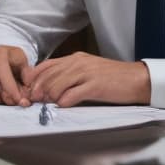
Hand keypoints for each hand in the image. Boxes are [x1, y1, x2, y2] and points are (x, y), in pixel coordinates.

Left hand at [22, 52, 150, 106]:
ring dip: (49, 96)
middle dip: (37, 89)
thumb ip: (70, 74)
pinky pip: (73, 94)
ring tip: (48, 104)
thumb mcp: (88, 70)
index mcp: (75, 58)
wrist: (136, 79)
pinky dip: (64, 102)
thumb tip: (49, 87)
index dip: (34, 78)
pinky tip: (62, 106)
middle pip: (49, 75)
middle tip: (33, 100)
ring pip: (57, 84)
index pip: (47, 65)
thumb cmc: (112, 77)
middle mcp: (78, 63)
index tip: (28, 90)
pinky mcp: (95, 86)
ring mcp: (87, 73)